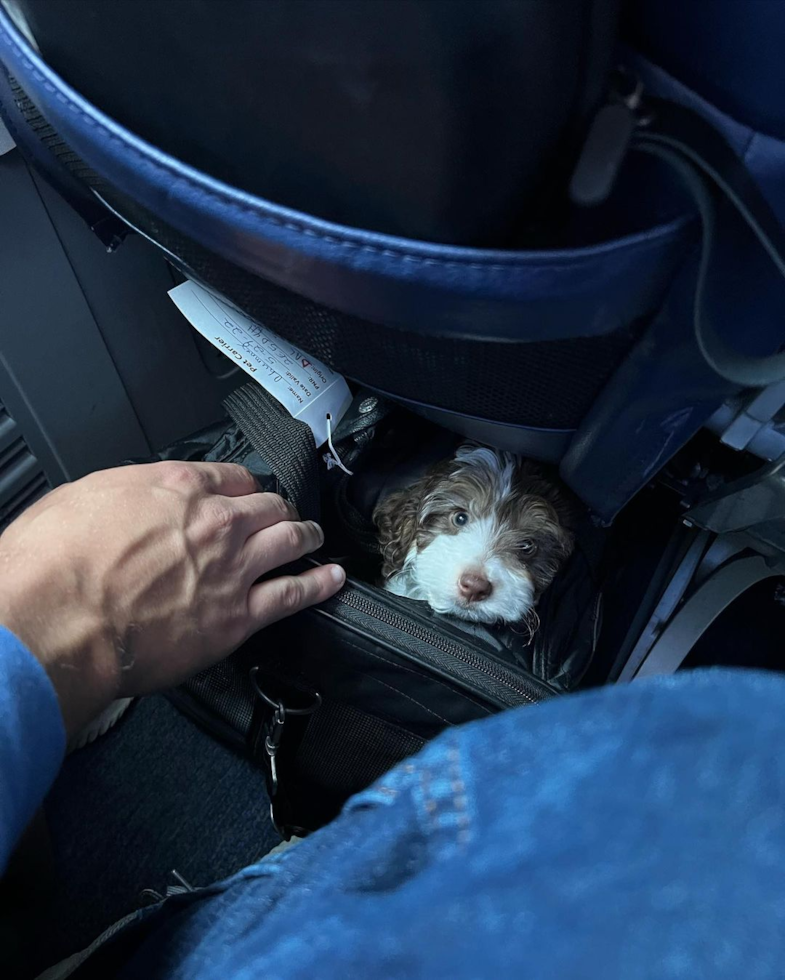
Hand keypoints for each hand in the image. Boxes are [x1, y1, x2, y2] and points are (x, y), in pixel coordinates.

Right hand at [0, 461, 344, 735]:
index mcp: (178, 487)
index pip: (230, 475)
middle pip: (267, 505)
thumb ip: (125, 493)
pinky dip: (319, 584)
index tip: (246, 491)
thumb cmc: (57, 565)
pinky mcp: (239, 616)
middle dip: (278, 507)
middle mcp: (216, 521)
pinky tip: (333, 578)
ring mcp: (234, 568)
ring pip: (290, 540)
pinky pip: (294, 594)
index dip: (243, 484)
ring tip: (315, 536)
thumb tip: (136, 499)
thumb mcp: (82, 497)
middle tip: (283, 513)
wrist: (61, 622)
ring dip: (307, 535)